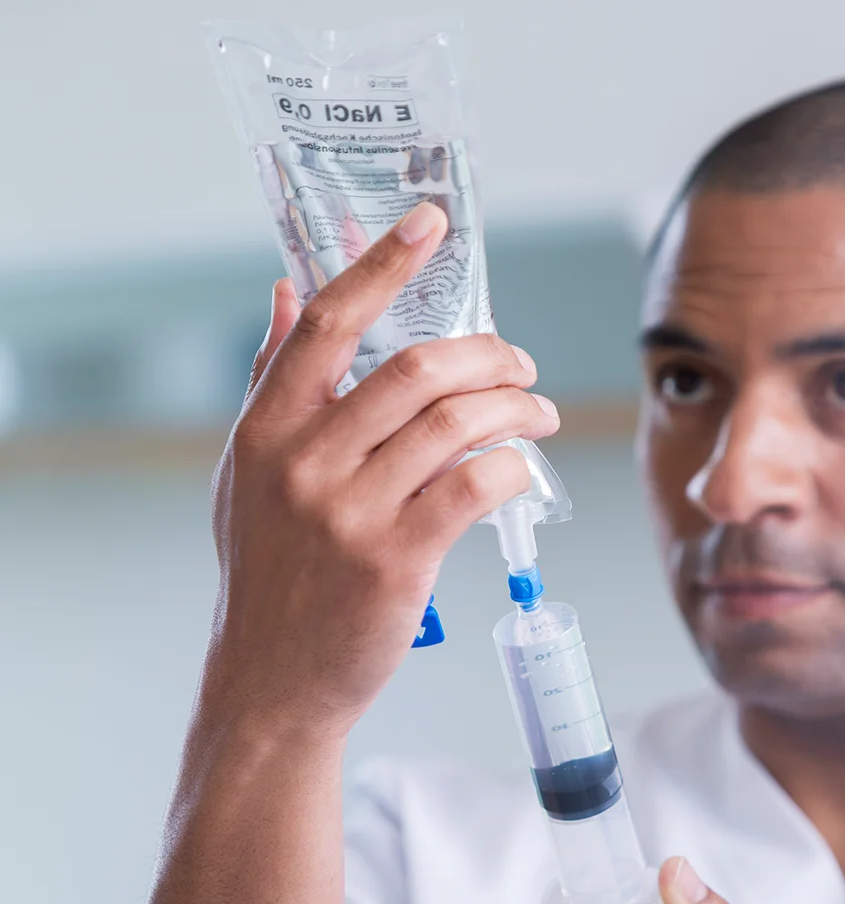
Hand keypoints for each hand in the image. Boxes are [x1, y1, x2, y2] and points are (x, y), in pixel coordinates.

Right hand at [201, 201, 559, 740]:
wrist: (271, 680)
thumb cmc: (269, 574)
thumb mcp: (245, 474)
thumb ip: (270, 381)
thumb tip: (291, 291)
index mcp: (265, 429)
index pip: (331, 323)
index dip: (385, 263)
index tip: (431, 223)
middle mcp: (303, 460)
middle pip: (417, 369)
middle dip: (490, 354)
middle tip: (523, 363)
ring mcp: (349, 512)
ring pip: (456, 423)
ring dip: (517, 408)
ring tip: (541, 414)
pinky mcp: (395, 561)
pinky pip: (474, 487)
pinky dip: (510, 466)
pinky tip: (522, 468)